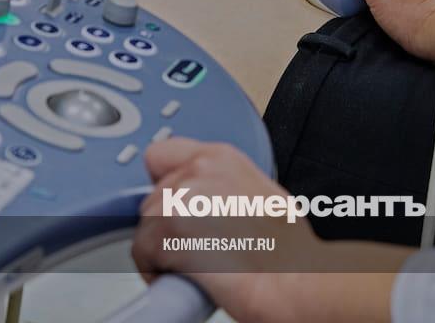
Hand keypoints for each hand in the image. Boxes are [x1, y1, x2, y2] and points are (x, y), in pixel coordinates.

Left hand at [132, 138, 321, 321]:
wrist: (293, 279)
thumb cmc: (287, 248)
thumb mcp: (261, 194)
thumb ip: (225, 186)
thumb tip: (208, 201)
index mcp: (222, 158)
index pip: (162, 154)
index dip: (164, 183)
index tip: (172, 204)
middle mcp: (199, 170)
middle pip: (153, 196)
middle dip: (167, 223)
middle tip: (193, 246)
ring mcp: (181, 198)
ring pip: (146, 225)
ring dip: (161, 248)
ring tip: (193, 264)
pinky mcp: (168, 230)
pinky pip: (141, 252)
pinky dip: (156, 270)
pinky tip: (185, 276)